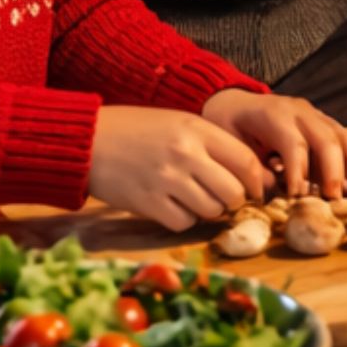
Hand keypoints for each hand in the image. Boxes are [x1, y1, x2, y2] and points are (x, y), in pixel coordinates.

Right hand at [88, 104, 267, 232]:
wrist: (89, 139)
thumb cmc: (138, 129)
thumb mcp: (179, 123)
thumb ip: (213, 144)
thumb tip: (254, 175)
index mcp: (198, 129)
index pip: (245, 161)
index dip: (256, 180)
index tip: (256, 189)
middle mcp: (186, 154)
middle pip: (233, 192)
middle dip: (235, 200)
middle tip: (226, 199)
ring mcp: (166, 180)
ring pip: (210, 210)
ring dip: (209, 210)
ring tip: (197, 199)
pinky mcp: (147, 203)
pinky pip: (183, 222)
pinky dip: (184, 219)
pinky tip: (174, 206)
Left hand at [201, 88, 346, 197]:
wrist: (230, 101)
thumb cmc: (227, 126)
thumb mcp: (228, 146)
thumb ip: (251, 168)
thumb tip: (271, 194)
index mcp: (273, 115)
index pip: (294, 143)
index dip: (299, 171)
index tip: (297, 197)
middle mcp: (299, 111)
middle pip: (325, 138)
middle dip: (333, 170)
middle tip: (334, 199)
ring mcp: (314, 114)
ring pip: (341, 134)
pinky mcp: (322, 121)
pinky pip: (346, 134)